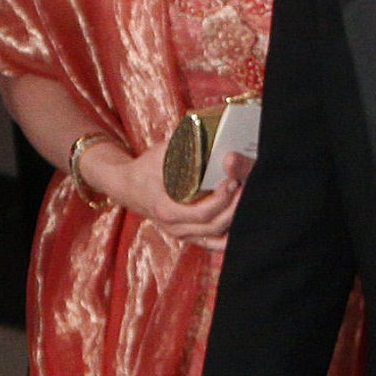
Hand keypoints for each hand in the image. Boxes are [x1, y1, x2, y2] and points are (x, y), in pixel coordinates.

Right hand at [85, 141, 252, 252]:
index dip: (222, 199)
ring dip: (235, 222)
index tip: (233, 181)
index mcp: (165, 209)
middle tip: (248, 187)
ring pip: (215, 239)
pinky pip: (211, 244)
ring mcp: (181, 235)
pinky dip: (228, 238)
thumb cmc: (145, 168)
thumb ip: (182, 145)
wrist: (127, 187)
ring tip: (248, 200)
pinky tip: (242, 223)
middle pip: (213, 228)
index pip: (201, 212)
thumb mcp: (160, 153)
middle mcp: (174, 228)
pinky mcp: (187, 236)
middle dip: (235, 209)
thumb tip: (207, 132)